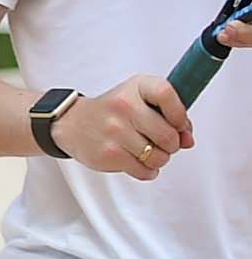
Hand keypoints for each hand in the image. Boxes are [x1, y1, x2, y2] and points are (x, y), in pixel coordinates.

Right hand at [63, 72, 195, 178]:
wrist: (71, 123)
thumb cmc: (113, 111)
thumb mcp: (140, 100)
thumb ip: (170, 116)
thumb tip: (188, 140)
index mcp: (135, 87)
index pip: (167, 94)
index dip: (179, 114)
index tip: (178, 123)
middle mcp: (124, 106)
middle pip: (169, 135)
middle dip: (171, 144)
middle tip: (158, 141)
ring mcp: (115, 130)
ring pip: (159, 157)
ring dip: (157, 158)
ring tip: (143, 150)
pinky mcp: (109, 153)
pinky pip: (145, 171)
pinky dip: (145, 170)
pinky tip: (133, 159)